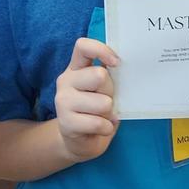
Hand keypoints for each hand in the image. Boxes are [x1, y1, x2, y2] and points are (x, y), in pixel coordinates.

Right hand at [55, 38, 119, 162]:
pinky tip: (99, 129)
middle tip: (106, 102)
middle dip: (111, 91)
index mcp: (76, 68)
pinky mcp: (66, 122)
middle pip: (99, 75)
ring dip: (109, 113)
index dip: (101, 50)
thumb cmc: (96, 111)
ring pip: (102, 102)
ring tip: (102, 116)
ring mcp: (63, 101)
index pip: (83, 46)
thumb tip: (125, 71)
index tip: (116, 63)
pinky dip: (106, 128)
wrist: (80, 142)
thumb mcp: (103, 90)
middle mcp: (66, 81)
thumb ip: (109, 77)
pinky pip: (98, 122)